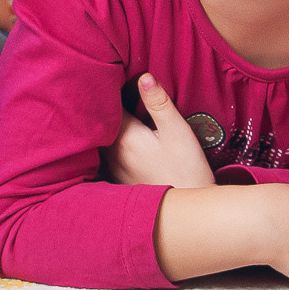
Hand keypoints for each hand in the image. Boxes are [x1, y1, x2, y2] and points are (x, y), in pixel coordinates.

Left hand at [102, 74, 215, 189]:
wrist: (188, 214)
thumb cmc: (186, 170)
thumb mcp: (177, 132)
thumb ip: (158, 103)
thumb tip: (144, 77)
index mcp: (125, 138)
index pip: (108, 105)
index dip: (111, 88)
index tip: (115, 75)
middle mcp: (112, 154)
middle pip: (101, 122)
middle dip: (105, 106)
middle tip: (112, 88)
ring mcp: (112, 169)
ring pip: (101, 139)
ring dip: (106, 125)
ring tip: (114, 110)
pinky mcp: (117, 180)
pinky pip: (105, 154)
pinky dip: (108, 142)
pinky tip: (119, 138)